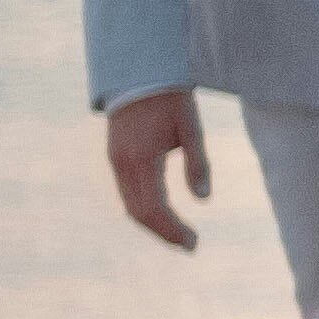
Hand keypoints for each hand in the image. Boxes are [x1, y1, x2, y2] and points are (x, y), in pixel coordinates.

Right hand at [103, 87, 210, 249]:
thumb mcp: (191, 128)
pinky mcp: (115, 157)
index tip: (193, 244)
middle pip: (139, 212)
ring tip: (179, 235)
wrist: (139, 74)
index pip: (154, 207)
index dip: (172, 230)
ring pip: (130, 205)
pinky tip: (163, 215)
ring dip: (153, 224)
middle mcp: (123, 164)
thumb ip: (197, 163)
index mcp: (141, 159)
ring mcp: (115, 161)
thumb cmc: (170, 98)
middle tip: (190, 245)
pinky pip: (127, 192)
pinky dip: (144, 209)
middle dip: (164, 232)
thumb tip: (203, 198)